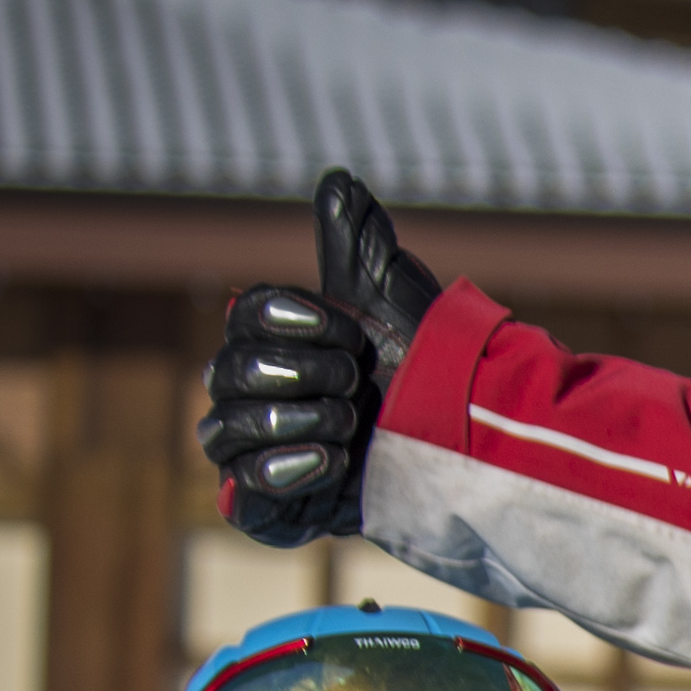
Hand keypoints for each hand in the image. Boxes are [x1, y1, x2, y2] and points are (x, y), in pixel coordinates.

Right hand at [201, 170, 444, 549]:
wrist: (466, 442)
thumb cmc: (425, 366)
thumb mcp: (394, 298)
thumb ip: (359, 243)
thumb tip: (339, 181)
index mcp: (269, 339)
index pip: (243, 317)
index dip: (290, 320)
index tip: (343, 328)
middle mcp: (250, 393)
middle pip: (225, 373)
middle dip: (298, 374)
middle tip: (354, 381)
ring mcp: (257, 452)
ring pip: (224, 432)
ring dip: (291, 421)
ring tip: (349, 425)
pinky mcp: (274, 509)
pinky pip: (244, 498)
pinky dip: (278, 475)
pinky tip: (327, 463)